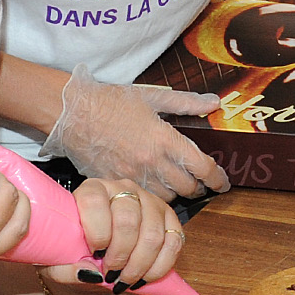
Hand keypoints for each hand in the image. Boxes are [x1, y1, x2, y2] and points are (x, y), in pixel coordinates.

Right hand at [37, 66, 230, 197]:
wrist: (71, 112)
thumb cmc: (110, 101)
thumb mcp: (152, 96)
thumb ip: (185, 102)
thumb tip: (214, 103)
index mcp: (164, 138)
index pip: (202, 167)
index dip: (217, 178)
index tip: (222, 182)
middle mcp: (151, 161)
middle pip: (187, 187)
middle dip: (198, 187)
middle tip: (200, 184)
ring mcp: (132, 175)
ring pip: (165, 198)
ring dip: (176, 194)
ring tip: (177, 186)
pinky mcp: (114, 183)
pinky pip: (141, 199)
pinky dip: (151, 197)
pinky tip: (152, 189)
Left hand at [37, 179, 182, 294]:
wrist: (91, 258)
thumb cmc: (73, 254)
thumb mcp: (57, 263)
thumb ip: (65, 269)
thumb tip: (88, 273)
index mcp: (91, 190)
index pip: (94, 201)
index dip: (96, 231)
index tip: (95, 254)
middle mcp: (123, 189)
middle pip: (128, 219)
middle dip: (121, 255)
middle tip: (111, 275)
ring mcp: (149, 201)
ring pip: (153, 234)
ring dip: (140, 265)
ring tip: (126, 281)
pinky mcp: (169, 218)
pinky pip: (174, 242)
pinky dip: (160, 267)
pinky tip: (145, 278)